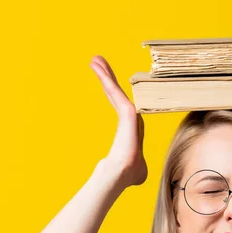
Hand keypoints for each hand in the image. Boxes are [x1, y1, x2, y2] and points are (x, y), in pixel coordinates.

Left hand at [90, 55, 147, 186]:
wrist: (121, 172)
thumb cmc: (129, 173)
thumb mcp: (135, 167)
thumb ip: (134, 163)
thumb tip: (133, 173)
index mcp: (131, 128)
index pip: (120, 106)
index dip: (114, 93)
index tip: (108, 82)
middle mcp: (132, 119)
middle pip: (117, 93)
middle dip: (109, 77)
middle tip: (99, 61)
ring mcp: (131, 114)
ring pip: (116, 90)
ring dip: (106, 74)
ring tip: (96, 59)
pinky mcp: (129, 112)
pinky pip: (116, 92)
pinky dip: (107, 79)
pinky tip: (99, 68)